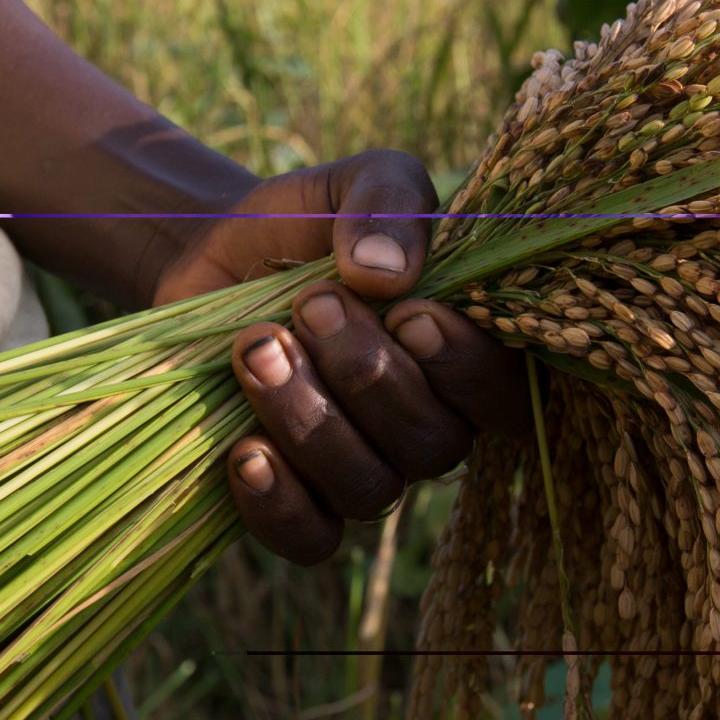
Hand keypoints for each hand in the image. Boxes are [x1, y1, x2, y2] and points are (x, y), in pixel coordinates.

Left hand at [151, 149, 527, 563]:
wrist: (211, 254)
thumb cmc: (306, 222)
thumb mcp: (354, 181)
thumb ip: (388, 201)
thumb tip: (385, 271)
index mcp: (466, 354)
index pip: (508, 396)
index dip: (466, 369)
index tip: (409, 314)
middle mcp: (428, 425)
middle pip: (432, 445)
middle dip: (367, 375)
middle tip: (309, 305)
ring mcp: (364, 470)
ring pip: (368, 487)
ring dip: (309, 420)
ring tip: (254, 347)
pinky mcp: (297, 502)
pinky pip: (308, 538)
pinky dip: (278, 503)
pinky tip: (244, 450)